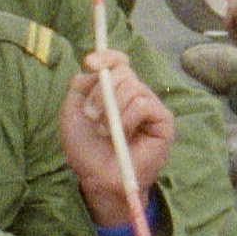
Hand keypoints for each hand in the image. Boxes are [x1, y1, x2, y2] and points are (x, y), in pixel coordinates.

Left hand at [62, 51, 174, 227]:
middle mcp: (135, 95)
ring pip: (133, 86)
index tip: (89, 62)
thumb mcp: (72, 113)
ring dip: (112, 109)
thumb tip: (95, 67)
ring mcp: (151, 106)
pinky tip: (123, 136)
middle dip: (101, 91)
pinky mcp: (164, 120)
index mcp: (116, 90)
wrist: (99, 179)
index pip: (118, 61)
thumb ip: (80, 85)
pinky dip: (127, 118)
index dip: (106, 56)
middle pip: (123, 71)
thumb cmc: (86, 151)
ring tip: (105, 131)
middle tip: (91, 116)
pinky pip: (143, 103)